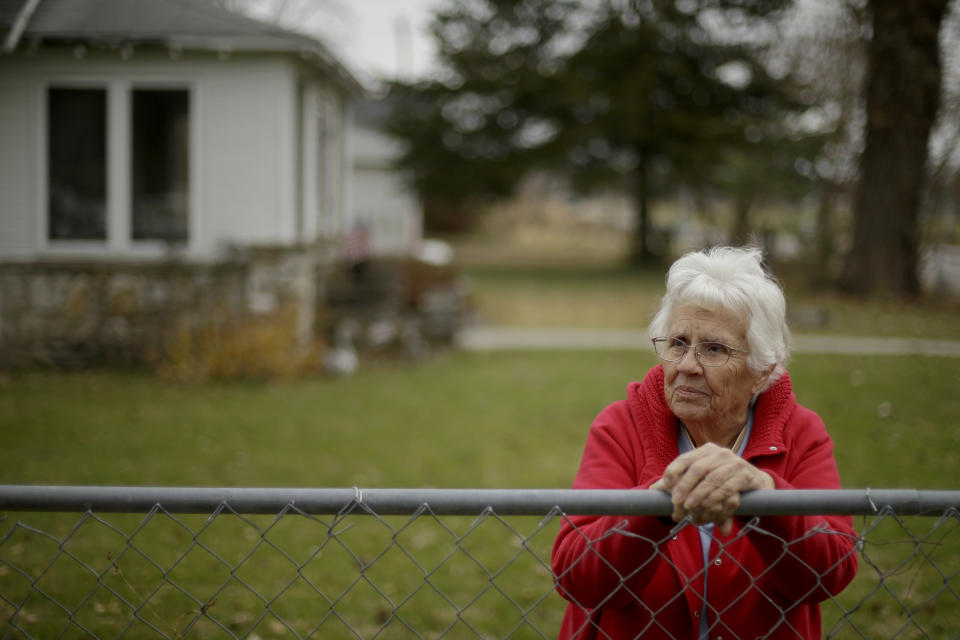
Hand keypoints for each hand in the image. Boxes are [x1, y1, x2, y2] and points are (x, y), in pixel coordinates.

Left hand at [651, 443, 773, 534]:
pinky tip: (708, 506)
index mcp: (705, 450)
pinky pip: (728, 487)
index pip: (684, 459)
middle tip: (676, 501)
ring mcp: (734, 462)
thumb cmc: (722, 481)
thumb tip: (651, 492)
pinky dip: (715, 497)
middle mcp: (720, 452)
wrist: (755, 483)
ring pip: (712, 478)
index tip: (665, 487)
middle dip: (684, 485)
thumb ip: (679, 484)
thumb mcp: (701, 480)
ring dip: (699, 494)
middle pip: (697, 468)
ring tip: (689, 507)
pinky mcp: (746, 475)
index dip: (673, 472)